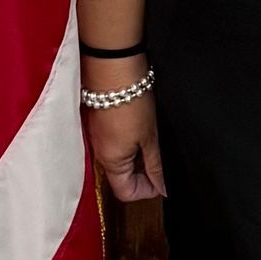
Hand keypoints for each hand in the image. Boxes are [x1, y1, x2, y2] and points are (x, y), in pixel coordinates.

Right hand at [81, 66, 163, 203]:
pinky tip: (142, 126)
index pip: (126, 192)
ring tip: (153, 138)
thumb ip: (156, 166)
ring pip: (119, 158)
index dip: (147, 190)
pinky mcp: (98, 122)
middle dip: (143, 172)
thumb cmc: (131, 101)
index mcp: (111, 162)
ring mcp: (97, 137)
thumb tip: (162, 187)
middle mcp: (99, 153)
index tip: (163, 179)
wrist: (112, 66)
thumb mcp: (151, 137)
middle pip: (121, 176)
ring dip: (137, 155)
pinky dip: (129, 141)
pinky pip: (114, 142)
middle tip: (162, 156)